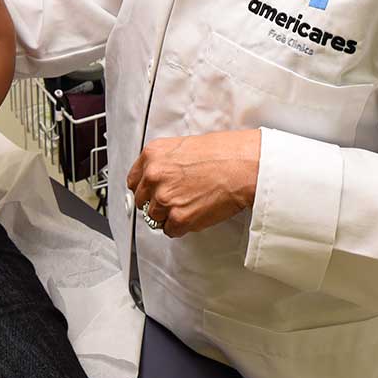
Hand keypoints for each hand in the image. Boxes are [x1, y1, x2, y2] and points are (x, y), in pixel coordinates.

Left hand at [126, 130, 261, 238]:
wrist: (243, 166)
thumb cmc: (224, 153)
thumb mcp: (184, 146)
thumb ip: (166, 162)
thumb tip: (160, 177)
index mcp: (153, 155)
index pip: (134, 181)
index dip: (145, 189)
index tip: (151, 193)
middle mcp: (154, 176)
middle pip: (142, 201)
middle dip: (156, 203)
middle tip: (175, 200)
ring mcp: (165, 198)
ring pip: (155, 217)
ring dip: (169, 216)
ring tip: (189, 205)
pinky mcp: (179, 218)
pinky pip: (170, 231)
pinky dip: (181, 227)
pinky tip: (194, 214)